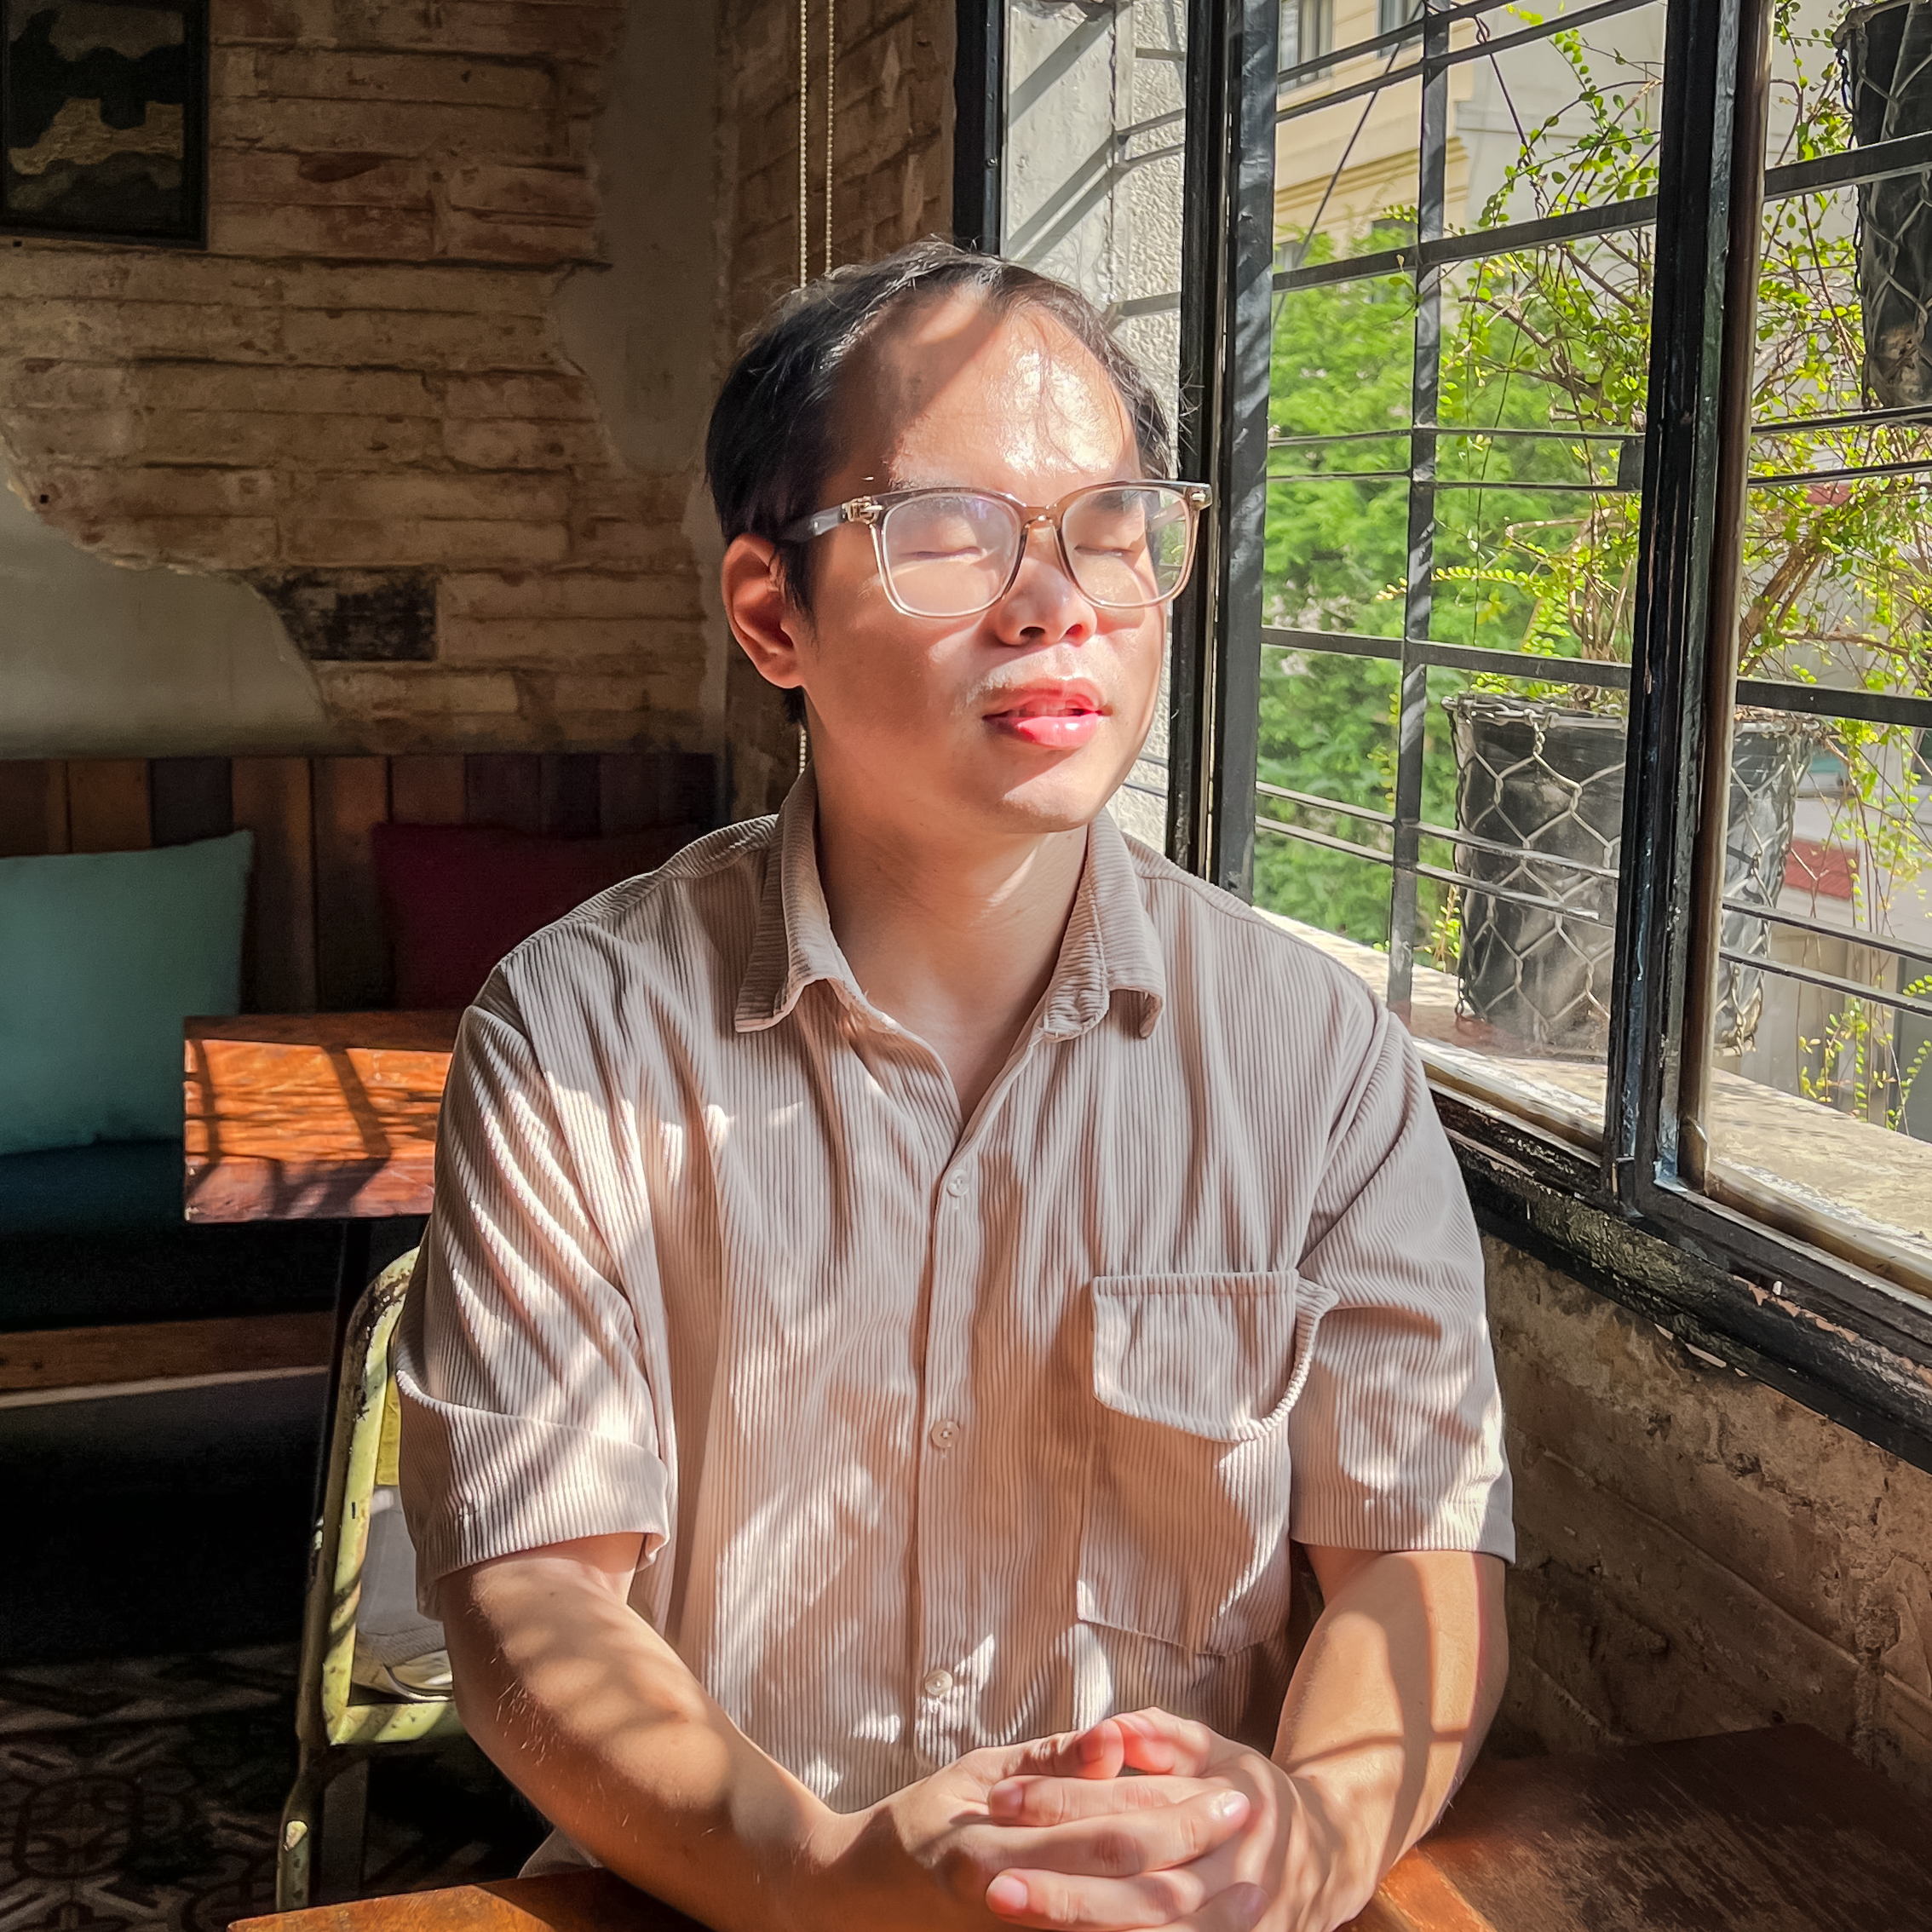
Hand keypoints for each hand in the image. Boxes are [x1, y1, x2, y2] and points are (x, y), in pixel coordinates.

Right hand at [798, 1722, 1261, 1931]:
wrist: (852, 1902)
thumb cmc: (915, 1826)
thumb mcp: (976, 1776)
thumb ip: (1051, 1763)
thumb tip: (1119, 1744)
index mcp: (996, 1851)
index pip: (1111, 1836)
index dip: (1179, 1814)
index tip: (1235, 1792)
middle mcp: (1010, 1906)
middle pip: (1132, 1890)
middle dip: (1200, 1858)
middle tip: (1254, 1828)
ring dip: (1194, 1911)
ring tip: (1249, 1882)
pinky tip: (1190, 1918)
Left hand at [982, 1710, 1368, 1931]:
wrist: (1328, 1859)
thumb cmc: (1251, 1793)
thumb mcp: (1218, 1749)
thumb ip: (1163, 1736)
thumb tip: (1111, 1727)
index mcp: (1231, 1809)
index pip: (1132, 1809)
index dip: (1064, 1804)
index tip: (999, 1797)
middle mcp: (1236, 1879)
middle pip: (1139, 1889)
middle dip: (1062, 1890)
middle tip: (991, 1881)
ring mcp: (1236, 1929)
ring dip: (1080, 1929)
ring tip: (1008, 1914)